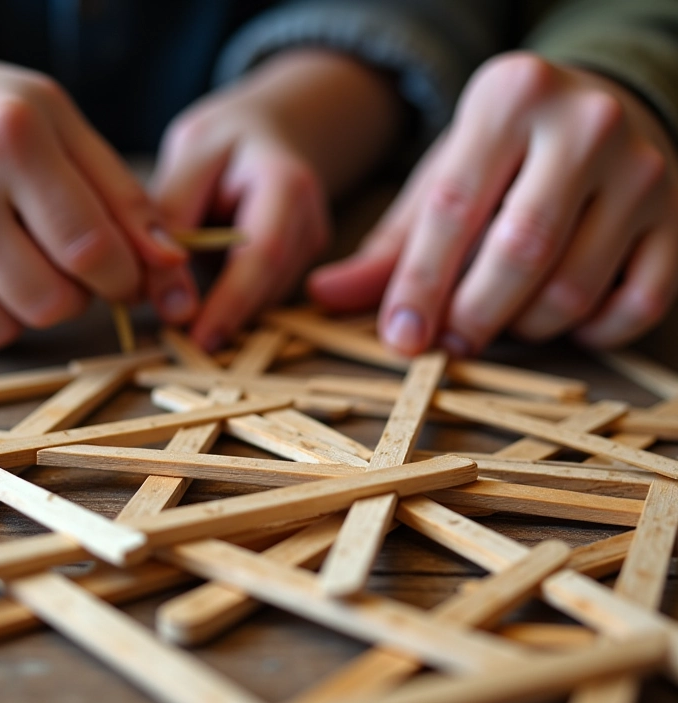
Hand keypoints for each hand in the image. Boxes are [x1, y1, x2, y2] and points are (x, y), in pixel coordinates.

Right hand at [0, 35, 183, 350]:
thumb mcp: (70, 132)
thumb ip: (127, 200)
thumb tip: (172, 264)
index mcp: (11, 141)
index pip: (92, 251)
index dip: (125, 277)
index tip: (126, 272)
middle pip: (53, 303)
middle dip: (80, 295)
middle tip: (68, 261)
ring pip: (6, 329)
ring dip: (31, 307)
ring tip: (21, 258)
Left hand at [150, 49, 401, 350]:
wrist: (270, 135)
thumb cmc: (223, 142)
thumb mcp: (187, 159)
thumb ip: (171, 223)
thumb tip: (169, 307)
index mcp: (287, 183)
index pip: (264, 253)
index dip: (232, 303)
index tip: (198, 340)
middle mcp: (311, 220)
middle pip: (269, 286)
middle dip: (225, 317)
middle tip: (178, 339)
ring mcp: (312, 246)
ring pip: (264, 299)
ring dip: (226, 309)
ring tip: (184, 298)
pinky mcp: (302, 265)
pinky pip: (263, 295)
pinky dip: (233, 301)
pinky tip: (209, 290)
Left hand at [309, 52, 677, 355]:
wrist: (598, 112)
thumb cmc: (504, 156)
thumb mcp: (442, 179)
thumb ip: (388, 242)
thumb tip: (322, 294)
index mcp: (509, 97)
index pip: (452, 209)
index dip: (420, 286)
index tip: (400, 339)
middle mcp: (586, 122)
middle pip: (518, 254)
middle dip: (473, 317)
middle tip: (449, 342)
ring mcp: (643, 169)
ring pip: (573, 289)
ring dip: (525, 328)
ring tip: (502, 316)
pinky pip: (637, 305)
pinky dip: (592, 333)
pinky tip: (561, 319)